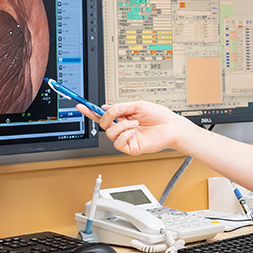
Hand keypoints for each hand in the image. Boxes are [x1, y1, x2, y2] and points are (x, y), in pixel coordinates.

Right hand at [76, 100, 191, 155]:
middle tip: (118, 113)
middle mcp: (123, 127)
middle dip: (108, 117)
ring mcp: (127, 138)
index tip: (81, 105)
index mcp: (124, 116)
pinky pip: (118, 144)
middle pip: (103, 124)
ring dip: (121, 126)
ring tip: (135, 123)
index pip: (103, 114)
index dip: (91, 111)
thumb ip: (121, 107)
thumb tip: (106, 107)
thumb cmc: (160, 116)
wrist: (172, 127)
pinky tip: (134, 131)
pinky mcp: (131, 148)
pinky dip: (124, 135)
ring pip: (110, 134)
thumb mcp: (138, 105)